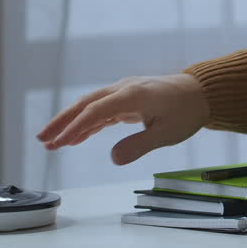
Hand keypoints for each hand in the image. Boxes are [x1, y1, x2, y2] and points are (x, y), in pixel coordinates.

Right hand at [36, 74, 209, 164]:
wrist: (204, 93)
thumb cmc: (187, 111)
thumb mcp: (165, 133)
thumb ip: (138, 146)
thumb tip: (113, 158)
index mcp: (132, 95)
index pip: (95, 111)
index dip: (75, 127)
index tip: (59, 143)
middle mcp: (124, 89)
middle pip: (86, 104)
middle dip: (63, 122)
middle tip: (42, 140)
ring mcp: (126, 92)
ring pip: (91, 106)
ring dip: (72, 123)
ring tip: (52, 142)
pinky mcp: (129, 98)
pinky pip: (103, 110)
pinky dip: (88, 123)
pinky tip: (77, 137)